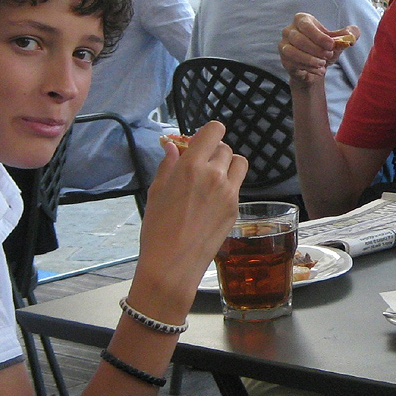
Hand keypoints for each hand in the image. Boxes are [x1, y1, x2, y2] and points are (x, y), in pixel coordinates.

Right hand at [136, 121, 246, 309]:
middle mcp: (214, 176)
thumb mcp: (156, 191)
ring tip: (212, 178)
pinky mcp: (235, 209)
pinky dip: (228, 185)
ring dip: (228, 165)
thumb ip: (167, 165)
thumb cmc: (157, 229)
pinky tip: (212, 199)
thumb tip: (171, 147)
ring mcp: (229, 193)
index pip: (214, 131)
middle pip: (225, 148)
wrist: (172, 265)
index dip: (208, 133)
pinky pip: (237, 186)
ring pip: (239, 164)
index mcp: (192, 166)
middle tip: (199, 164)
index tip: (198, 143)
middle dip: (213, 152)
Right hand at [279, 13, 352, 88]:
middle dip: (316, 49)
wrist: (314, 67)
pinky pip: (293, 63)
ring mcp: (283, 44)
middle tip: (328, 56)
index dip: (319, 36)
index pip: (307, 25)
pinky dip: (308, 68)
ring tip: (323, 64)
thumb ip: (348, 34)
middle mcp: (289, 30)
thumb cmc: (324, 49)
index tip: (331, 45)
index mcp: (302, 20)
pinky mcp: (283, 59)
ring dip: (310, 59)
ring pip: (293, 52)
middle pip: (299, 39)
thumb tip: (353, 32)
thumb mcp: (338, 42)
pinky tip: (318, 70)